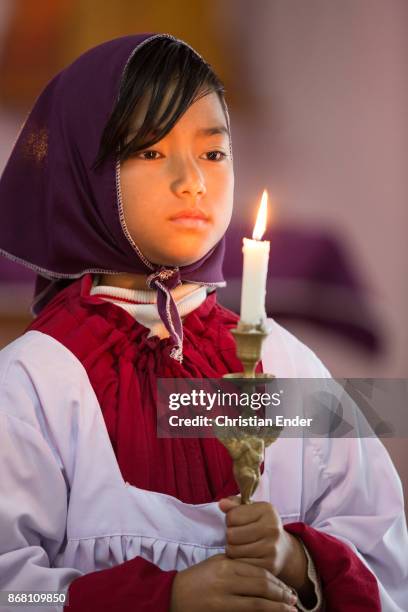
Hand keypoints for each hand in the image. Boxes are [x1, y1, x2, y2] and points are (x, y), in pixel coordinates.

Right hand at [170, 553, 297, 611]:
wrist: (173, 595)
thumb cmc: (197, 579)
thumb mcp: (217, 565)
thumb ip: (238, 566)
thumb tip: (264, 576)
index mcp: (227, 565)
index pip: (259, 572)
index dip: (277, 582)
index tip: (288, 589)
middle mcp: (226, 581)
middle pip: (262, 586)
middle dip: (281, 595)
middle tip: (294, 601)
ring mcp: (222, 599)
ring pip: (257, 604)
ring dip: (277, 607)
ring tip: (290, 611)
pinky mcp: (220, 611)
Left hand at [218, 496, 310, 597]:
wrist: (283, 549)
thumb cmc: (261, 525)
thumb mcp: (251, 510)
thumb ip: (234, 505)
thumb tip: (222, 504)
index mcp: (267, 510)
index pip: (232, 515)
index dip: (230, 520)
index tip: (238, 522)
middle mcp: (272, 528)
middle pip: (231, 534)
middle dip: (230, 536)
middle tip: (238, 536)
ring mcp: (271, 548)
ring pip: (233, 551)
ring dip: (232, 549)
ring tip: (241, 546)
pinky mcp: (268, 566)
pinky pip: (240, 565)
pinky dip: (238, 562)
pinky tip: (245, 556)